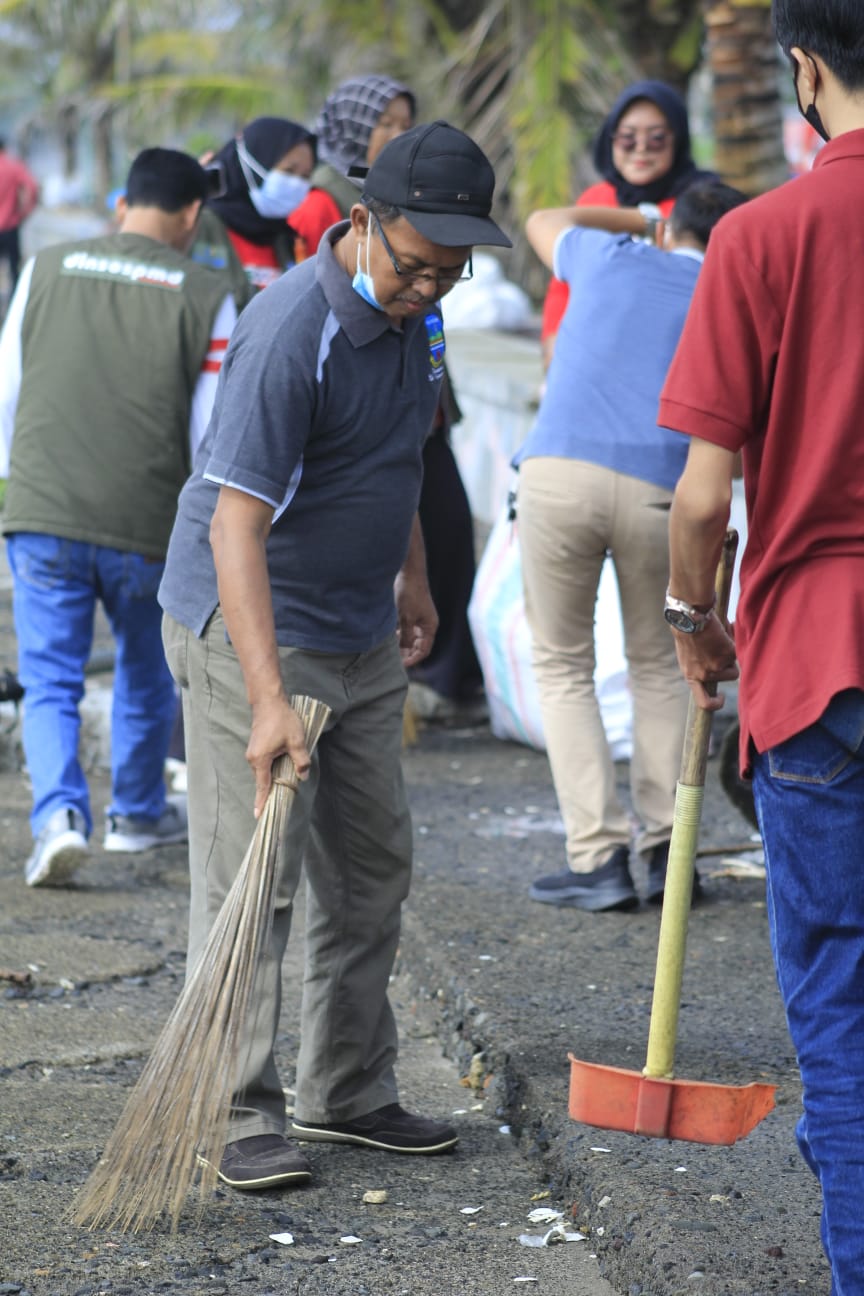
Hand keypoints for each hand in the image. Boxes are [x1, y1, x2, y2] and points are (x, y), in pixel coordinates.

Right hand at [246, 695, 310, 817]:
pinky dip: (270, 770)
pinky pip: (263, 764)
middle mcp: (253, 758)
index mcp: (261, 759)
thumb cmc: (282, 720)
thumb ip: (301, 760)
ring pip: (263, 772)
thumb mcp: (296, 741)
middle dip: (270, 791)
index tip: (258, 816)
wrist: (269, 702)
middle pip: (263, 780)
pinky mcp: (256, 748)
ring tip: (284, 784)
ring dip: (272, 778)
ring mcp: (253, 753)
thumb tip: (302, 776)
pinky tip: (281, 768)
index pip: (262, 786)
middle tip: (280, 802)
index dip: (262, 801)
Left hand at [394, 571, 438, 667]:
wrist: (408, 573)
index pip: (424, 650)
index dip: (413, 659)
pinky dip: (398, 634)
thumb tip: (404, 651)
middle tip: (393, 660)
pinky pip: (405, 629)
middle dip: (406, 653)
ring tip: (389, 649)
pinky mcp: (410, 613)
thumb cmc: (410, 594)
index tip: (401, 665)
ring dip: (401, 644)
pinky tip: (389, 636)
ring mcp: (418, 619)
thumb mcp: (406, 618)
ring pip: (410, 638)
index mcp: (430, 627)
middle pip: (417, 645)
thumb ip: (405, 636)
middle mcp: (426, 624)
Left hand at [671, 613, 737, 710]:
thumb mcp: (688, 656)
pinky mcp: (727, 655)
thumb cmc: (687, 632)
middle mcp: (703, 675)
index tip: (721, 697)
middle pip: (729, 677)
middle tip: (724, 652)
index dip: (715, 704)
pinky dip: (731, 641)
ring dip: (730, 654)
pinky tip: (721, 632)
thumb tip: (718, 669)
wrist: (689, 618)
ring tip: (719, 639)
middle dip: (731, 665)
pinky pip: (736, 651)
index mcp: (691, 676)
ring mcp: (716, 666)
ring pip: (734, 664)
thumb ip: (700, 666)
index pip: (703, 702)